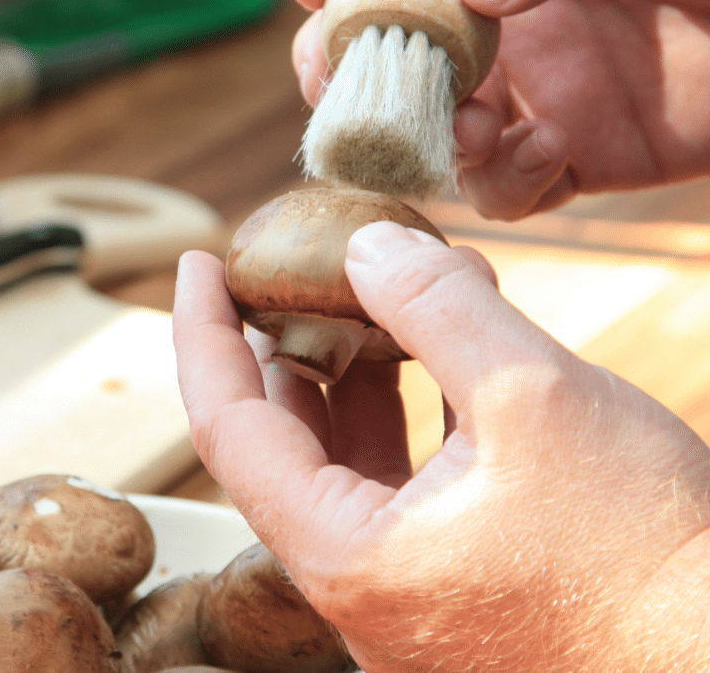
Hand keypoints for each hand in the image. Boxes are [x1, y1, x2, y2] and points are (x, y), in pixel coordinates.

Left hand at [172, 226, 709, 670]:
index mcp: (345, 555)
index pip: (227, 427)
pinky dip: (402, 414)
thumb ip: (438, 310)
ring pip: (341, 464)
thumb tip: (369, 245)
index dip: (203, 334)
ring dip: (348, 376)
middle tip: (290, 272)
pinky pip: (396, 487)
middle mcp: (356, 587)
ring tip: (369, 298)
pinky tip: (432, 359)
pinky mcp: (448, 588)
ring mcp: (401, 595)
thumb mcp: (536, 400)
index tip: (198, 264)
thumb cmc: (644, 558)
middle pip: (278, 445)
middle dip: (280, 346)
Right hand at [290, 0, 709, 219]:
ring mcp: (535, 94)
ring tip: (467, 124)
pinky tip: (543, 147)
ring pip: (435, 134)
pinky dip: (507, 181)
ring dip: (430, 137)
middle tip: (337, 77)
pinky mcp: (575, 159)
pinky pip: (510, 190)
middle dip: (349, 70)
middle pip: (390, 56)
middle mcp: (504, 25)